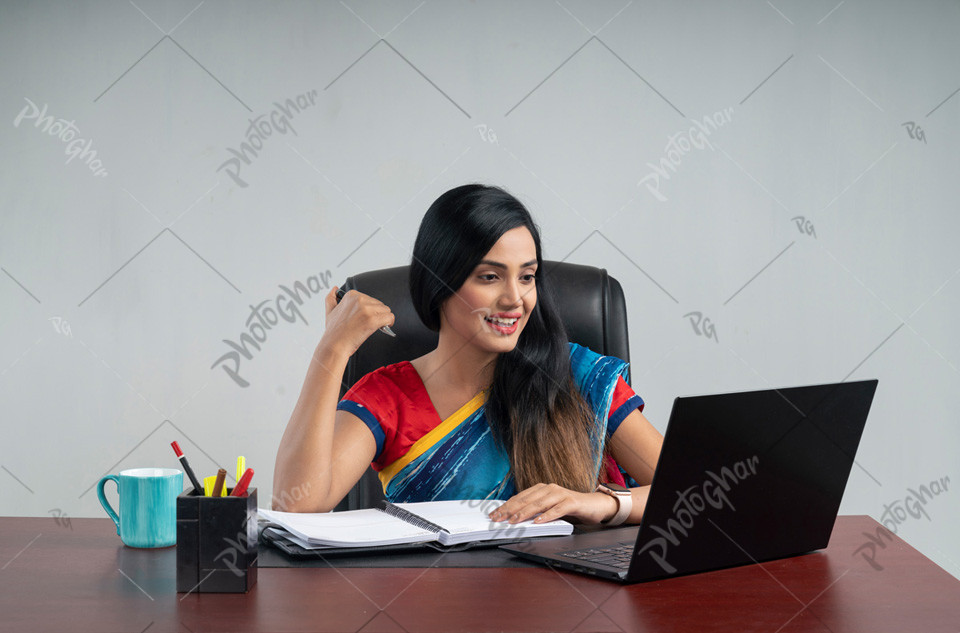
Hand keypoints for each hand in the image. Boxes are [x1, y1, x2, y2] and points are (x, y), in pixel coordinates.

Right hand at [318, 287, 394, 358]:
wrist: (334, 346)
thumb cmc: (334, 333)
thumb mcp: (330, 311)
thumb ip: (331, 298)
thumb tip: (335, 289)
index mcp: (351, 295)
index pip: (370, 299)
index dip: (370, 310)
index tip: (365, 318)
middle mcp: (359, 300)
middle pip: (379, 304)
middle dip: (377, 314)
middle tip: (369, 324)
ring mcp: (366, 309)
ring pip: (386, 310)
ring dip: (383, 319)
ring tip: (376, 326)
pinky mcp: (373, 320)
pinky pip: (389, 318)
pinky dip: (389, 323)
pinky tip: (383, 328)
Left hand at [488, 483, 618, 524]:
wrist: (594, 505)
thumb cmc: (569, 508)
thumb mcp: (548, 509)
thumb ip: (534, 511)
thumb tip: (513, 519)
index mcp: (541, 489)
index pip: (519, 498)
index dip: (506, 506)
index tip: (494, 515)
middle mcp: (549, 488)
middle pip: (526, 500)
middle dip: (510, 510)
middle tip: (498, 519)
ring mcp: (560, 494)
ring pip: (539, 504)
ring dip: (525, 513)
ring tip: (514, 521)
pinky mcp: (571, 502)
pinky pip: (557, 509)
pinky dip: (547, 516)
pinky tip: (538, 522)